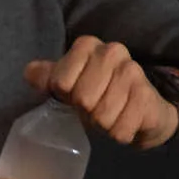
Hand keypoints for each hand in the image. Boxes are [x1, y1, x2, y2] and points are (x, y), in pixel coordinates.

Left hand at [24, 35, 178, 147]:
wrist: (143, 108)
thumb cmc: (98, 93)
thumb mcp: (67, 82)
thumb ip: (45, 76)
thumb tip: (31, 73)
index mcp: (87, 45)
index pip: (60, 83)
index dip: (65, 96)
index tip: (75, 94)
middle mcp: (111, 52)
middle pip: (82, 100)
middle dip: (85, 112)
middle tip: (94, 108)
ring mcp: (132, 72)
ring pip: (101, 116)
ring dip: (103, 125)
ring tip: (110, 115)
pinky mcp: (147, 95)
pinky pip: (120, 129)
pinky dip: (119, 133)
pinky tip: (126, 121)